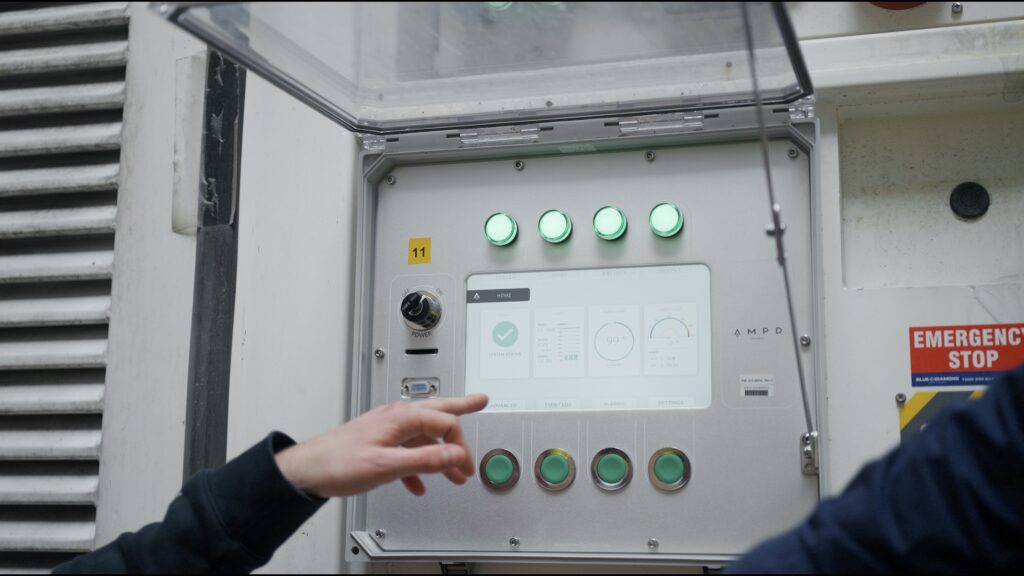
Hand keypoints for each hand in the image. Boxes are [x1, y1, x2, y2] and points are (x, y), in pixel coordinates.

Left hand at [274, 394, 487, 497]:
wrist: (307, 470)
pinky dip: (419, 465)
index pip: (444, 421)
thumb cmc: (338, 463)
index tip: (465, 464)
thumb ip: (425, 459)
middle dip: (460, 410)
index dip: (460, 444)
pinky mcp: (378, 442)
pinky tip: (420, 483)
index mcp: (400, 417)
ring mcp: (386, 428)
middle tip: (479, 402)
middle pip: (437, 410)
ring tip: (456, 468)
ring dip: (441, 450)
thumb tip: (455, 454)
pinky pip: (407, 449)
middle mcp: (395, 417)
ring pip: (424, 434)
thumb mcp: (387, 465)